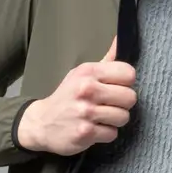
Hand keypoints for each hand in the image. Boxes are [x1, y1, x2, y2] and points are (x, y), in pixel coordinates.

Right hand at [17, 36, 137, 154]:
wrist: (41, 122)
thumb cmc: (67, 96)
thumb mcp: (81, 74)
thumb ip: (105, 61)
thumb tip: (121, 39)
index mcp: (88, 72)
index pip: (128, 73)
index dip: (126, 83)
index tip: (116, 88)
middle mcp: (87, 89)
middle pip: (130, 97)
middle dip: (122, 104)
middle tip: (109, 105)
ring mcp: (86, 112)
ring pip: (123, 117)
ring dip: (114, 120)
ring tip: (100, 117)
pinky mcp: (85, 132)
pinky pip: (112, 134)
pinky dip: (105, 134)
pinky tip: (94, 128)